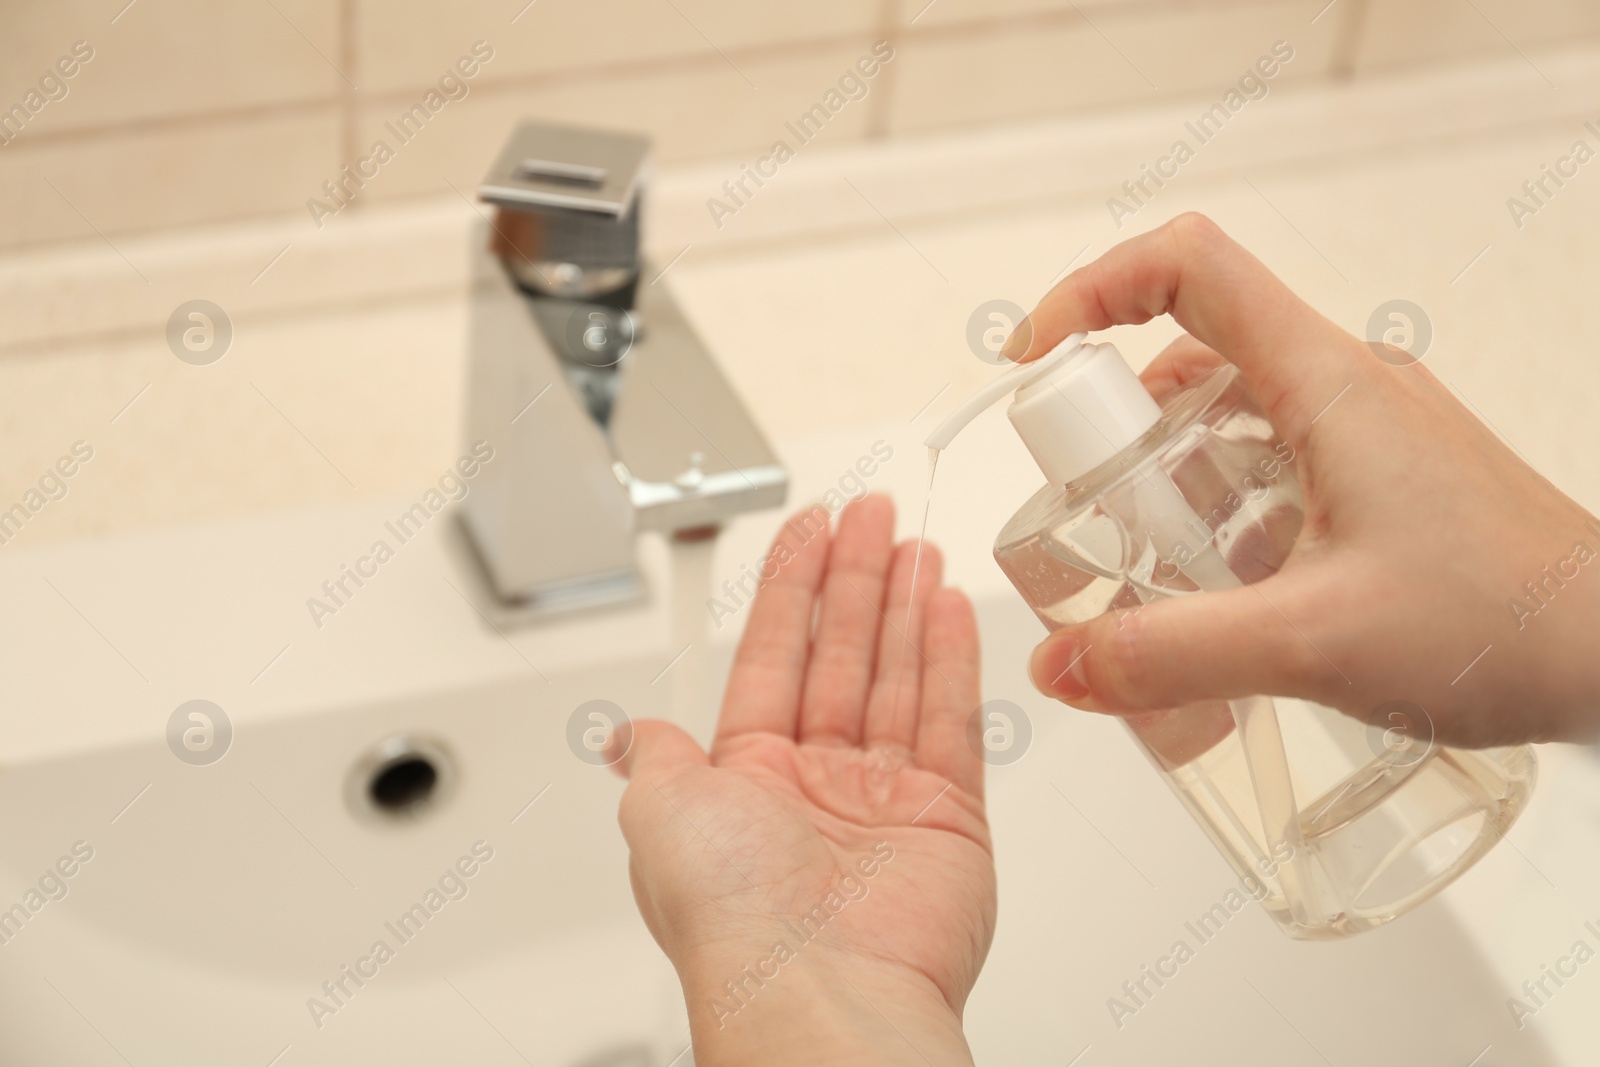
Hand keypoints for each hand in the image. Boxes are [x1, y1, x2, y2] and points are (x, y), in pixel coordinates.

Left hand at [616, 496, 993, 1065]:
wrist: (819, 990)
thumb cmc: (733, 915)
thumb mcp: (659, 814)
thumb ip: (657, 758)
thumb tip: (628, 735)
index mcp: (748, 779)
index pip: (773, 655)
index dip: (791, 587)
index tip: (808, 530)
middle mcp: (817, 785)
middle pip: (840, 654)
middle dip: (855, 579)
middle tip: (873, 515)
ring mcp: (886, 798)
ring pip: (898, 675)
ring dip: (904, 605)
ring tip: (914, 542)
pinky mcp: (948, 817)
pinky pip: (952, 719)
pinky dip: (952, 658)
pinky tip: (946, 605)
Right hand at [1012, 212, 1599, 748]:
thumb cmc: (1508, 623)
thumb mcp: (1312, 642)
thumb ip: (1172, 656)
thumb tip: (1063, 663)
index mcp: (1324, 381)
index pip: (1188, 265)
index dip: (1093, 289)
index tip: (1037, 361)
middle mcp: (1345, 386)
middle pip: (1190, 347)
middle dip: (1117, 426)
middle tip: (1092, 514)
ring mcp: (1369, 432)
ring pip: (1231, 413)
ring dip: (1170, 478)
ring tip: (1153, 570)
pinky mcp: (1384, 480)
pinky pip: (1274, 463)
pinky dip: (1222, 510)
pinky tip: (1223, 595)